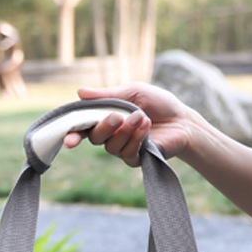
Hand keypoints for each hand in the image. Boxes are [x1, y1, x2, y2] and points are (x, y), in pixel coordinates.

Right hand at [63, 83, 194, 166]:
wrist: (182, 120)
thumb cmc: (158, 103)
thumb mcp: (132, 92)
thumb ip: (107, 95)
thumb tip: (79, 92)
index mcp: (106, 117)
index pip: (83, 126)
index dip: (73, 133)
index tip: (69, 140)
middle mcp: (111, 135)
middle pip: (95, 138)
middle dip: (104, 127)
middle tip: (117, 116)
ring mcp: (122, 149)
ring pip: (111, 147)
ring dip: (126, 131)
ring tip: (142, 117)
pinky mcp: (135, 159)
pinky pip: (127, 154)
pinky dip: (136, 139)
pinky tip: (147, 127)